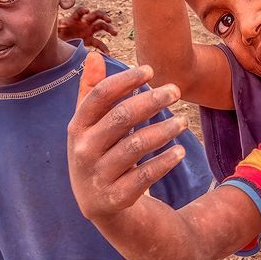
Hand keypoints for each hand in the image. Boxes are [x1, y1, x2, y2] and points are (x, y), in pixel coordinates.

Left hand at [58, 7, 117, 53]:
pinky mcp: (90, 41)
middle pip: (96, 16)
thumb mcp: (56, 30)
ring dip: (109, 29)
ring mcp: (88, 31)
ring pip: (102, 27)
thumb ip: (59, 26)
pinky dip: (104, 49)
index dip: (83, 11)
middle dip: (104, 17)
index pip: (80, 12)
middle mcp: (84, 23)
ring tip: (115, 33)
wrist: (59, 45)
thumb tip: (61, 25)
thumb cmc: (57, 35)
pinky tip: (108, 55)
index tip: (87, 11)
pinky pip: (99, 44)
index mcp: (75, 19)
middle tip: (109, 20)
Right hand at [68, 63, 187, 220]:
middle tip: (175, 90)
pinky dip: (164, 162)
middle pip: (121, 117)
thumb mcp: (89, 126)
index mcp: (77, 127)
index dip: (125, 80)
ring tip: (183, 121)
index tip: (151, 70)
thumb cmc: (98, 153)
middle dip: (151, 101)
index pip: (101, 96)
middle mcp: (84, 150)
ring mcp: (99, 175)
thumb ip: (91, 92)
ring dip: (163, 130)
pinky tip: (180, 151)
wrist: (97, 204)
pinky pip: (145, 176)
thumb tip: (95, 55)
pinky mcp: (117, 196)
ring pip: (136, 146)